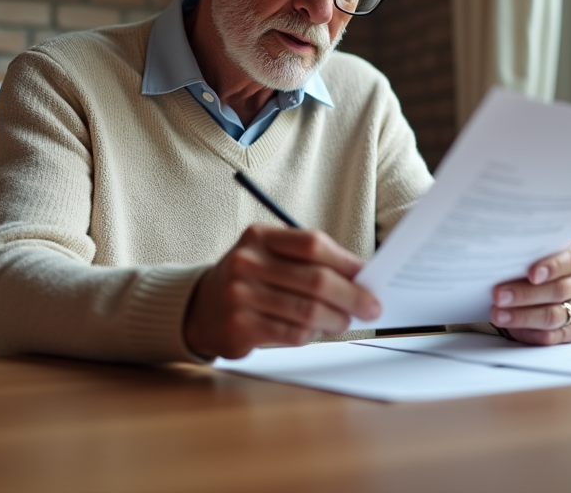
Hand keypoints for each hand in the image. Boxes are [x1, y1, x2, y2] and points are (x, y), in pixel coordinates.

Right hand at [183, 224, 381, 359]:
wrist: (200, 307)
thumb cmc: (249, 279)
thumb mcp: (270, 256)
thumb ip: (308, 261)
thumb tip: (359, 277)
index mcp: (260, 236)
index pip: (312, 244)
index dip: (346, 262)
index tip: (369, 276)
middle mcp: (247, 262)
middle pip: (315, 280)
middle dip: (351, 296)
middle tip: (370, 306)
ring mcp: (241, 295)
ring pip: (307, 311)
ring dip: (335, 319)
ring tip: (344, 321)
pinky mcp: (240, 326)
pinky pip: (292, 333)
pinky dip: (312, 334)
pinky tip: (316, 331)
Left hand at [490, 244, 570, 344]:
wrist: (535, 285)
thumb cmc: (532, 266)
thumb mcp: (532, 256)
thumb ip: (526, 257)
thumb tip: (504, 260)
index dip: (552, 267)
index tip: (532, 274)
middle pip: (558, 290)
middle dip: (526, 294)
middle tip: (499, 296)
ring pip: (553, 316)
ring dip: (523, 316)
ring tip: (499, 315)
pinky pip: (553, 337)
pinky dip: (532, 334)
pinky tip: (514, 330)